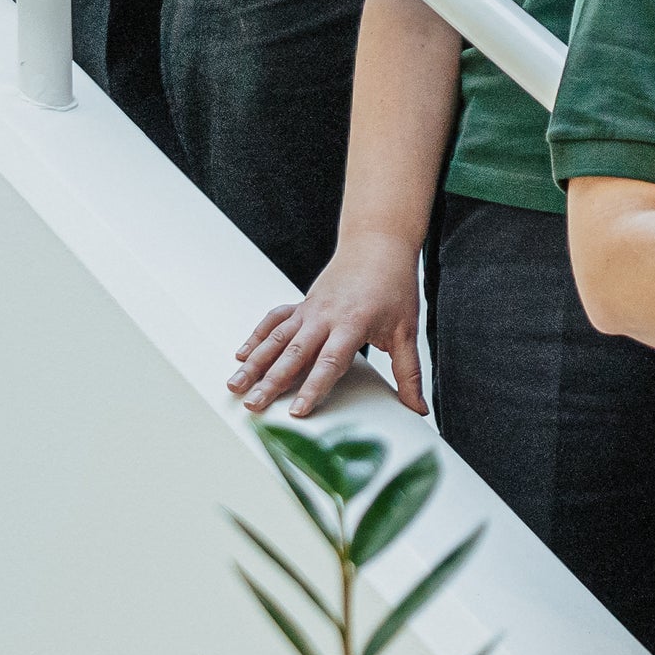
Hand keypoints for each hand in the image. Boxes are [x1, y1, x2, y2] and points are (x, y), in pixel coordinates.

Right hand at [234, 237, 423, 417]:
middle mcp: (325, 316)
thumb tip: (419, 409)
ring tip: (235, 385)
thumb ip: (409, 373)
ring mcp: (310, 309)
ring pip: (277, 338)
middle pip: (295, 353)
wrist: (378, 244)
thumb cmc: (394, 286)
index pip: (330, 362)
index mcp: (352, 324)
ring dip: (254, 362)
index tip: (297, 410)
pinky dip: (257, 336)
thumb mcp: (407, 331)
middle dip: (272, 381)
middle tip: (254, 405)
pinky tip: (242, 355)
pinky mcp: (302, 304)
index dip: (313, 387)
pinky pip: (274, 320)